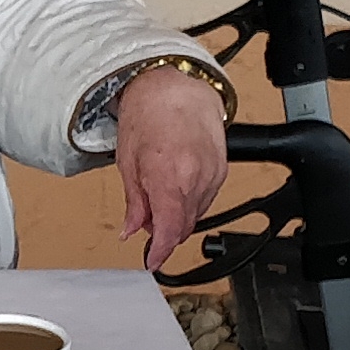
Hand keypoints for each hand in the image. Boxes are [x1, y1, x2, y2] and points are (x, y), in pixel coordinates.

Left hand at [109, 65, 232, 269]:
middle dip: (164, 232)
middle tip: (146, 222)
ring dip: (177, 216)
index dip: (160, 251)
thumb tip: (133, 229)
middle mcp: (195, 179)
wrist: (175, 88)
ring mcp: (212, 175)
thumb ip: (135, 202)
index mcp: (169, 177)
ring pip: (196, 214)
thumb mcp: (128, 162)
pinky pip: (206, 199)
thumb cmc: (147, 115)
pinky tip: (177, 187)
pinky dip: (190, 202)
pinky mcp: (222, 170)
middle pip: (183, 226)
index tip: (152, 261)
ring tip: (159, 195)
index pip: (169, 230)